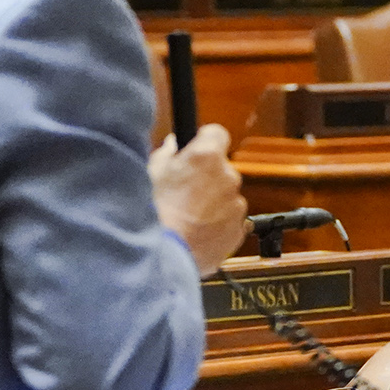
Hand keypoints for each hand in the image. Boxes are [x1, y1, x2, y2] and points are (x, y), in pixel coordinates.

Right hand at [149, 124, 246, 275]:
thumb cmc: (155, 214)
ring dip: (211, 203)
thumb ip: (166, 155)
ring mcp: (235, 205)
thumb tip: (171, 146)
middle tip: (183, 191)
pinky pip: (229, 221)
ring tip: (186, 217)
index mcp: (207, 157)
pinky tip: (195, 231)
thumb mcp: (151, 174)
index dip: (205, 142)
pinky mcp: (238, 230)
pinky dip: (217, 225)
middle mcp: (227, 177)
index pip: (216, 134)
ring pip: (225, 197)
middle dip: (206, 177)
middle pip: (221, 169)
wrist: (164, 255)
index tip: (195, 150)